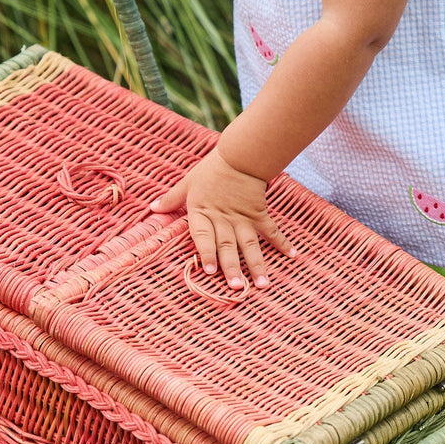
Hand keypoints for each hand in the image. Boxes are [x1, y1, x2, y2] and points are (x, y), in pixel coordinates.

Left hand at [150, 146, 295, 289]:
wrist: (239, 156)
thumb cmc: (211, 170)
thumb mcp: (188, 182)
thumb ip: (172, 199)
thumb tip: (153, 209)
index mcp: (203, 212)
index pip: (203, 234)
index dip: (206, 252)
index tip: (210, 271)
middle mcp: (223, 218)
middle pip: (228, 245)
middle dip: (232, 267)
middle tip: (237, 288)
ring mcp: (243, 218)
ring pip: (250, 244)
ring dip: (256, 264)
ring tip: (262, 284)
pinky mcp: (258, 213)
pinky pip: (271, 230)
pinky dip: (281, 242)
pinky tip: (291, 255)